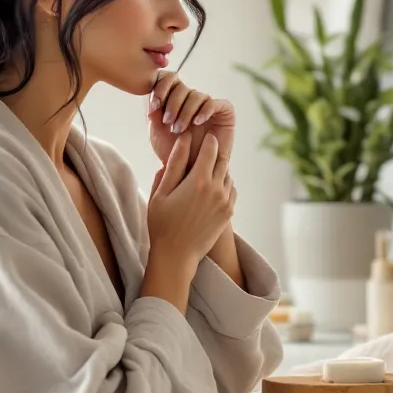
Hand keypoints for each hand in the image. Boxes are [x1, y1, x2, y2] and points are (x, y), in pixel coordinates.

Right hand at [147, 132, 235, 270]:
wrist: (177, 256)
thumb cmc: (162, 223)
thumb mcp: (161, 192)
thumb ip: (174, 163)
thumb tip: (184, 138)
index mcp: (199, 180)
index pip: (211, 148)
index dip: (207, 140)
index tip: (201, 136)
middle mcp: (217, 189)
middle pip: (222, 160)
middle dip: (213, 152)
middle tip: (203, 150)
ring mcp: (225, 202)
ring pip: (228, 175)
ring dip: (218, 169)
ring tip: (203, 172)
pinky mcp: (228, 213)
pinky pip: (231, 190)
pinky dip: (223, 184)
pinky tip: (209, 189)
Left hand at [148, 72, 234, 172]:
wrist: (192, 172)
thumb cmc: (174, 154)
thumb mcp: (157, 134)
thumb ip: (154, 114)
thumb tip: (152, 95)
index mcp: (176, 100)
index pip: (169, 81)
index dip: (161, 88)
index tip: (154, 106)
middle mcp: (192, 100)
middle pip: (181, 87)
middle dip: (172, 104)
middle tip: (167, 122)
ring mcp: (208, 105)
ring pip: (196, 95)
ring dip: (185, 111)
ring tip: (179, 129)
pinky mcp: (225, 112)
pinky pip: (214, 103)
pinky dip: (204, 110)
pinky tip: (197, 122)